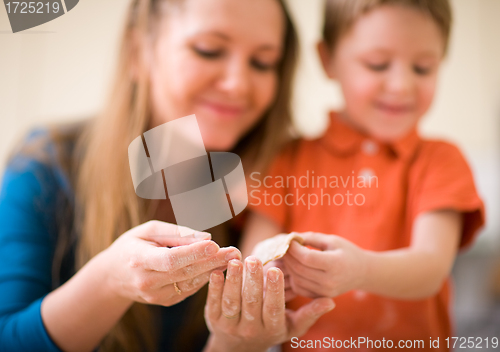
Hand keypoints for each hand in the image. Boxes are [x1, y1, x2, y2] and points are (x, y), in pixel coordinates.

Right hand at [98, 220, 240, 306]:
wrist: (113, 276)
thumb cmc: (132, 246)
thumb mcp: (147, 231)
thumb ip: (176, 233)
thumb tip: (206, 237)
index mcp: (139, 261)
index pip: (170, 259)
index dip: (193, 253)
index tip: (214, 244)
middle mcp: (147, 282)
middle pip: (185, 272)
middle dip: (212, 261)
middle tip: (235, 251)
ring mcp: (155, 295)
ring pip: (191, 282)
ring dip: (214, 270)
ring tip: (233, 257)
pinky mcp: (164, 301)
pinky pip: (189, 288)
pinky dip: (205, 277)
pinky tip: (219, 267)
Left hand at [204, 256, 334, 351]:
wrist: (238, 347)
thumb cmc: (270, 329)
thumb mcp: (292, 325)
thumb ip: (309, 313)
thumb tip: (330, 301)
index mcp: (272, 328)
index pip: (274, 309)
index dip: (275, 290)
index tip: (276, 270)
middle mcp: (250, 329)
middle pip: (252, 303)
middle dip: (253, 280)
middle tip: (254, 259)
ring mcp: (230, 325)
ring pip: (232, 302)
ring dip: (233, 281)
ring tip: (237, 262)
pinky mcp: (213, 320)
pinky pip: (213, 303)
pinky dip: (214, 288)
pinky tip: (217, 272)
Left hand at [282, 232, 367, 297]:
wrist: (362, 273)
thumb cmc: (347, 252)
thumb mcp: (332, 240)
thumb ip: (311, 238)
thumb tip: (291, 238)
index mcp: (335, 265)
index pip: (306, 258)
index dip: (294, 249)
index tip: (289, 240)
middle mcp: (330, 281)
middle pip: (299, 269)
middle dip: (288, 256)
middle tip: (284, 247)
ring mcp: (325, 292)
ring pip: (297, 280)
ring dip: (289, 267)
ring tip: (288, 256)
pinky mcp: (320, 297)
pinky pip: (299, 288)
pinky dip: (293, 277)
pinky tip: (295, 267)